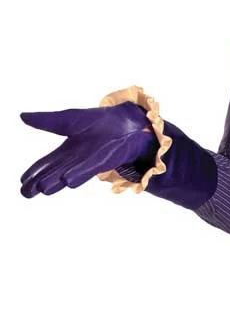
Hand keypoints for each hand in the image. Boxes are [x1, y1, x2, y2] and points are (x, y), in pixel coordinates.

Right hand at [20, 103, 157, 198]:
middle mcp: (77, 159)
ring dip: (57, 182)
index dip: (34, 172)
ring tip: (43, 189)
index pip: (47, 163)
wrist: (127, 122)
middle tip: (25, 193)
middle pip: (55, 172)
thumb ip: (47, 121)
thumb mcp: (68, 120)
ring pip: (70, 173)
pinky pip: (91, 166)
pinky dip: (79, 173)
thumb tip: (22, 116)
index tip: (21, 183)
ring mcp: (91, 160)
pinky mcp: (106, 158)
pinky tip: (68, 181)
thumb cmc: (100, 123)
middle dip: (40, 182)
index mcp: (67, 152)